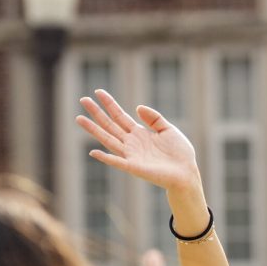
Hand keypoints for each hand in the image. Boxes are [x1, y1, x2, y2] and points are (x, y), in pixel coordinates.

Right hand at [77, 90, 200, 193]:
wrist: (187, 173)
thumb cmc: (179, 154)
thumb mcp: (168, 129)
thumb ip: (154, 118)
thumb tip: (137, 107)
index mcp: (139, 133)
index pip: (120, 116)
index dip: (109, 104)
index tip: (98, 92)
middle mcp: (131, 143)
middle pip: (109, 125)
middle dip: (96, 113)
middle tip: (82, 100)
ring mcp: (131, 156)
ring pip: (108, 140)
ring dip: (93, 130)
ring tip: (79, 118)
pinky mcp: (135, 168)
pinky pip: (118, 162)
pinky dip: (106, 158)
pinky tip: (94, 152)